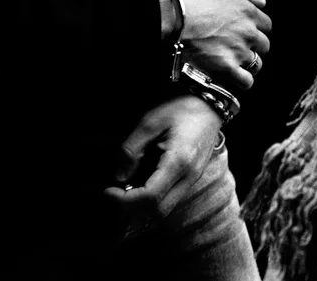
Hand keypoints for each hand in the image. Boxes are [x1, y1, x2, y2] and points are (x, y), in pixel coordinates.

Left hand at [104, 94, 222, 220]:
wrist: (208, 105)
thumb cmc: (180, 108)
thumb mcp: (149, 122)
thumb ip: (131, 150)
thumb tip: (120, 176)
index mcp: (179, 161)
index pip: (150, 197)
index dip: (125, 200)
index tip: (108, 191)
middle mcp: (189, 176)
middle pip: (158, 211)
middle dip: (132, 208)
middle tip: (115, 193)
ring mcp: (192, 179)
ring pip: (165, 209)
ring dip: (142, 205)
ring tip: (126, 187)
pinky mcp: (191, 178)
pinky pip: (170, 198)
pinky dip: (152, 198)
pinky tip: (141, 182)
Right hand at [176, 0, 270, 91]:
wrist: (171, 17)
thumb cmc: (192, 0)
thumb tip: (262, 2)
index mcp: (248, 12)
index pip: (266, 25)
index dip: (256, 28)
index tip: (246, 30)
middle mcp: (248, 32)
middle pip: (263, 45)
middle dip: (252, 46)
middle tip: (236, 46)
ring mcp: (238, 51)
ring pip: (256, 64)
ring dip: (247, 64)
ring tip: (232, 61)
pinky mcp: (226, 68)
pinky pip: (246, 81)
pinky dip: (242, 81)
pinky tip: (233, 75)